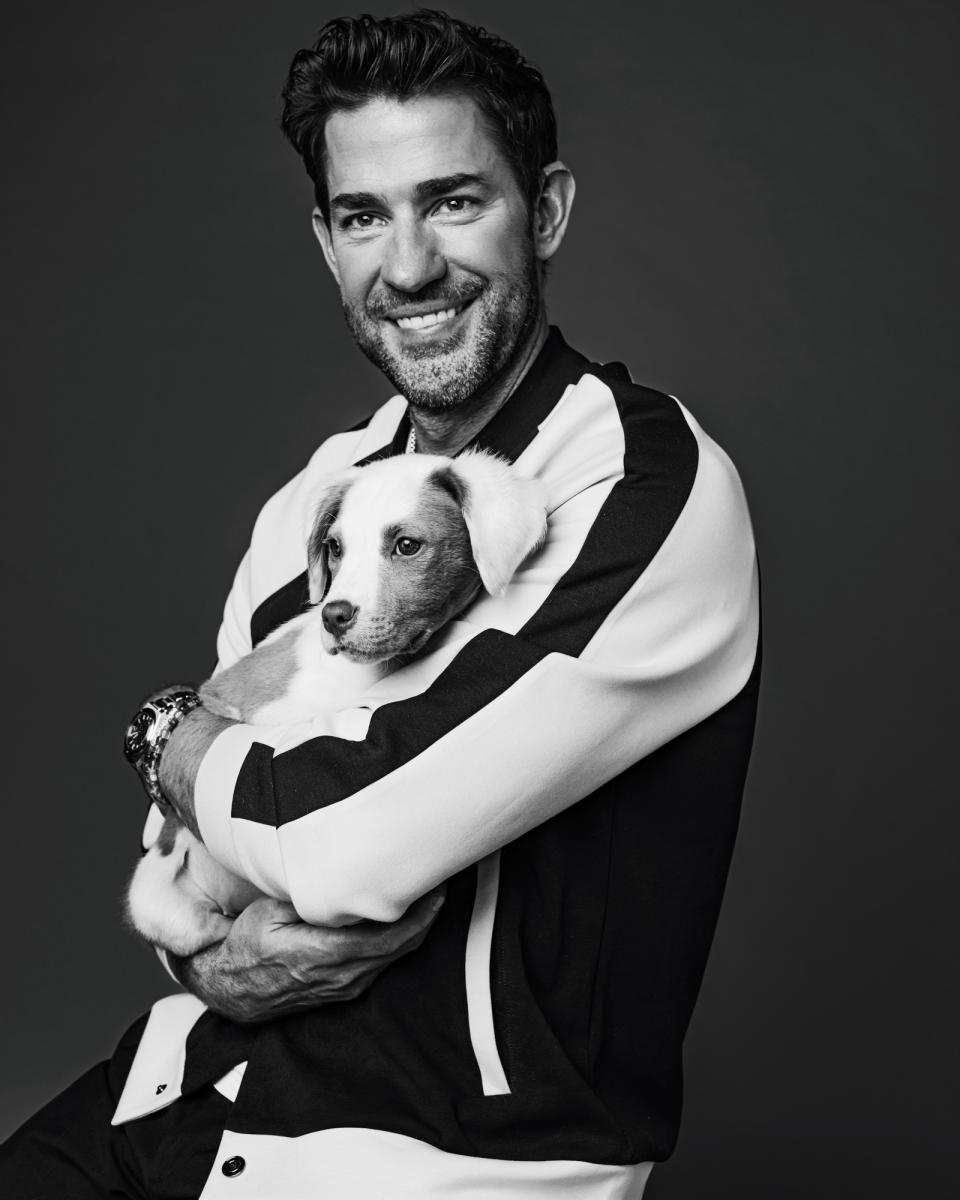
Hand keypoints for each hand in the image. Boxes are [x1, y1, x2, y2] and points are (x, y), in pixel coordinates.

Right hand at [169, 889, 445, 1022]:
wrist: (230, 989)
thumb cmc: (247, 942)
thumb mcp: (269, 912)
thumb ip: (306, 899)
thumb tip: (339, 877)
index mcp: (321, 955)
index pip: (385, 934)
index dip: (417, 912)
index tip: (435, 884)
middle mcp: (340, 977)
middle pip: (400, 945)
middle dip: (427, 915)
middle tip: (445, 882)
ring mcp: (345, 987)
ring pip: (395, 956)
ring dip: (418, 927)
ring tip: (433, 895)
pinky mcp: (346, 990)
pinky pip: (383, 963)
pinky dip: (402, 940)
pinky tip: (410, 919)